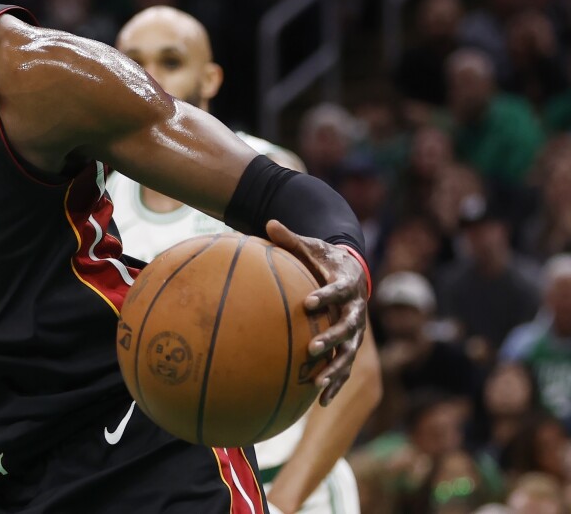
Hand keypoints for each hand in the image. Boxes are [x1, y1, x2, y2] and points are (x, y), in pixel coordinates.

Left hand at [265, 220, 368, 404]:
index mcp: (347, 284)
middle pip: (349, 327)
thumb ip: (290, 237)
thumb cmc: (324, 258)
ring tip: (316, 384)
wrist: (352, 271)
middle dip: (332, 338)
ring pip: (349, 353)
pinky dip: (334, 384)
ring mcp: (356, 331)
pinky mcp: (350, 345)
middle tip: (312, 348)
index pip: (338, 290)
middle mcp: (356, 309)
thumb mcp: (310, 246)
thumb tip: (268, 222)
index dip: (326, 296)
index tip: (309, 302)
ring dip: (335, 368)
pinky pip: (344, 367)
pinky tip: (320, 402)